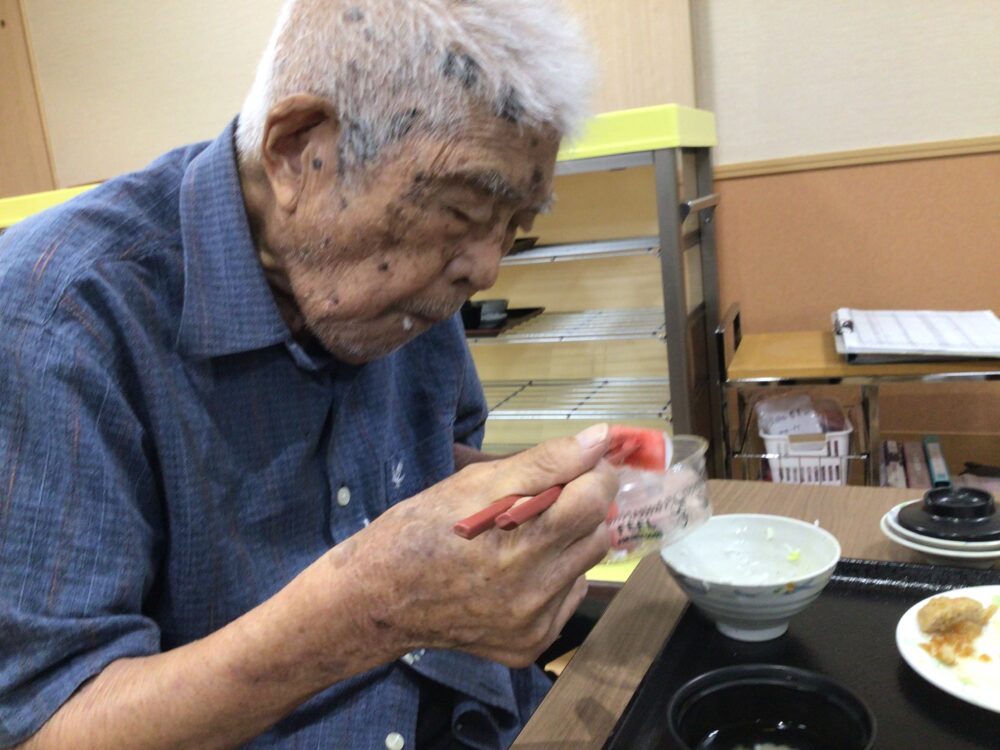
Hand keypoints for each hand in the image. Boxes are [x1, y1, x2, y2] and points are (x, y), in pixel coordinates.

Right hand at [327, 423, 617, 667]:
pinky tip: (516, 574)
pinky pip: (566, 600)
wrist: (379, 597)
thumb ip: (546, 461)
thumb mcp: (476, 481)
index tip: (579, 465)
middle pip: (598, 532)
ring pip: (585, 567)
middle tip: (545, 502)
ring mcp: (534, 621)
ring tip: (527, 539)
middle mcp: (535, 586)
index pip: (596, 496)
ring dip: (568, 545)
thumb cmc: (423, 526)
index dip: (593, 473)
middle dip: (580, 509)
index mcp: (523, 536)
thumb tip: (600, 439)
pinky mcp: (529, 645)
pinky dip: (553, 581)